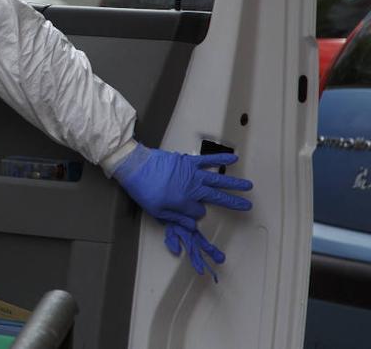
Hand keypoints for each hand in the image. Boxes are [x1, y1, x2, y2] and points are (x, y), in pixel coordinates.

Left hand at [113, 144, 251, 277]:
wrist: (134, 166)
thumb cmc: (143, 189)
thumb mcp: (156, 211)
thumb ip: (176, 219)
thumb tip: (192, 225)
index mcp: (184, 202)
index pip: (198, 212)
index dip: (194, 213)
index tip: (190, 212)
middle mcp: (192, 188)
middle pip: (217, 197)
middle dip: (233, 202)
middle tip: (247, 205)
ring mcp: (192, 173)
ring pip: (218, 179)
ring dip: (234, 183)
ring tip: (248, 186)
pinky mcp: (188, 160)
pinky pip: (208, 159)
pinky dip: (220, 158)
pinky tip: (233, 157)